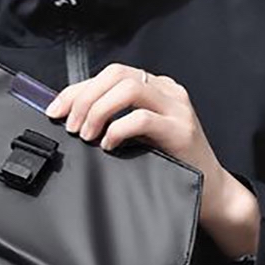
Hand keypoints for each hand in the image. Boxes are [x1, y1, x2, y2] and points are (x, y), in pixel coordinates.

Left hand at [45, 64, 259, 258]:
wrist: (209, 190)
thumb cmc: (169, 165)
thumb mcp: (136, 138)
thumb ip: (113, 122)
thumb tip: (72, 120)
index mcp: (154, 87)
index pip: (109, 75)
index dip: (77, 90)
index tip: (55, 110)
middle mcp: (166, 91)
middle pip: (117, 74)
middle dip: (84, 98)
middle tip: (70, 126)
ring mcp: (176, 108)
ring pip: (129, 88)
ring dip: (99, 110)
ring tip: (86, 135)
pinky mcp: (181, 130)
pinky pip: (142, 118)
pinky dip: (118, 130)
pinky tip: (108, 145)